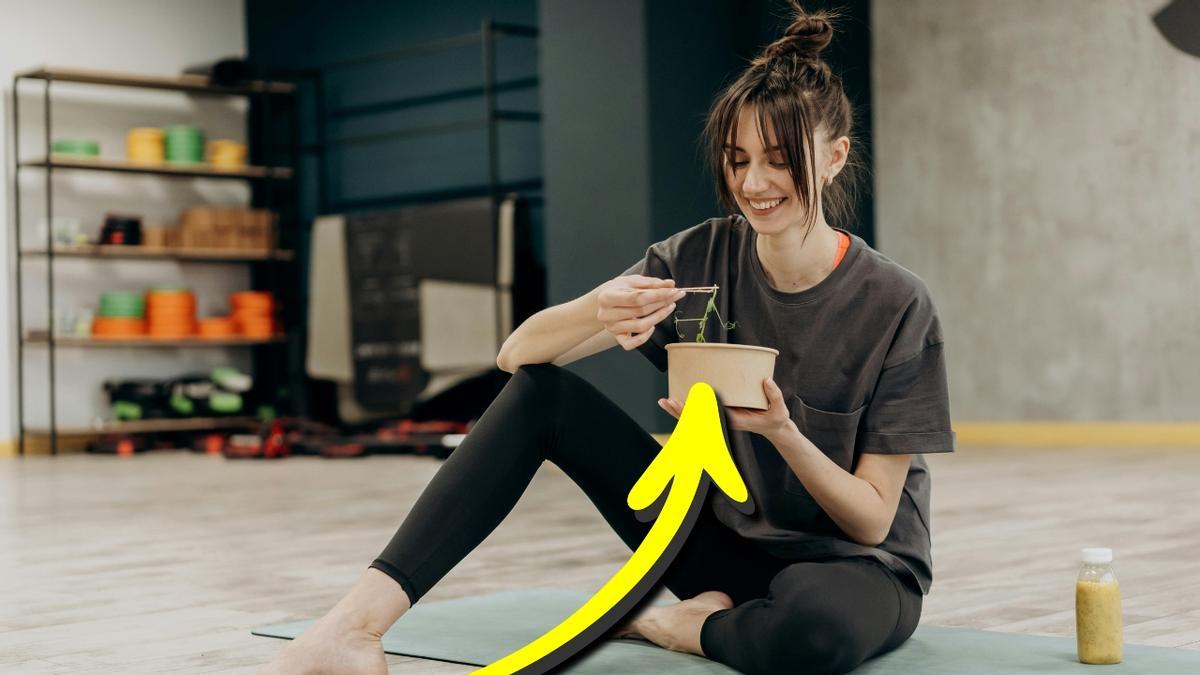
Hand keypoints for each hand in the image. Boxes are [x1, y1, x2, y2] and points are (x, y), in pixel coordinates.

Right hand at [596, 274, 686, 350]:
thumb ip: (651, 283)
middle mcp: (606, 314)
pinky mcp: (617, 337)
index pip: (637, 298)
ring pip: (641, 327)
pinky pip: (631, 344)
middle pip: (641, 311)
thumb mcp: (632, 281)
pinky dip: (644, 337)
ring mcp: (612, 328)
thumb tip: (670, 284)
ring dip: (659, 317)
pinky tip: (652, 326)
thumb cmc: (619, 289)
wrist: (603, 301)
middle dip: (662, 303)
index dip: (657, 295)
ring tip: (669, 307)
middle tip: (676, 295)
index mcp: (607, 297)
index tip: (673, 290)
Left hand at [658, 378, 795, 442]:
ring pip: (695, 419)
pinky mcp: (721, 415)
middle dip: (680, 411)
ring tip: (663, 402)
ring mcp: (720, 420)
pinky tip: (676, 400)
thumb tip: (766, 380)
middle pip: (697, 419)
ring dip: (679, 411)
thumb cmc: (775, 419)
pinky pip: (701, 414)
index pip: (710, 417)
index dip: (696, 411)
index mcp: (734, 421)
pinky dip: (687, 408)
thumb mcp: (779, 410)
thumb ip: (774, 395)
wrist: (774, 428)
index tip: (684, 403)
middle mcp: (724, 421)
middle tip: (665, 401)